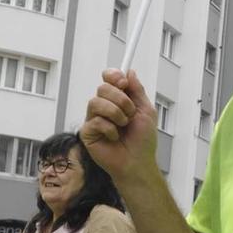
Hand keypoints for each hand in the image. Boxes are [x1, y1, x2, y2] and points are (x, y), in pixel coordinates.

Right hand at [82, 69, 157, 191]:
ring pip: (95, 102)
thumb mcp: (146, 111)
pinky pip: (95, 121)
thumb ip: (137, 90)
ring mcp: (94, 119)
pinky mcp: (87, 133)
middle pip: (102, 88)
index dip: (113, 75)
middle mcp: (104, 107)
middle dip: (121, 100)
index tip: (123, 82)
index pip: (108, 79)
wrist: (138, 161)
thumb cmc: (142, 140)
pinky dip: (110, 129)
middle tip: (130, 114)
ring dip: (116, 113)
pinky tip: (114, 138)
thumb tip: (129, 71)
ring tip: (123, 126)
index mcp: (117, 99)